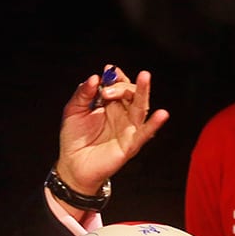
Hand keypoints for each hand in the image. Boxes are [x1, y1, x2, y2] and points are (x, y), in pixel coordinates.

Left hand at [55, 66, 168, 194]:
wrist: (72, 165)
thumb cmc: (74, 138)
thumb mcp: (73, 110)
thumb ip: (83, 93)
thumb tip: (95, 78)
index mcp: (109, 104)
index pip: (118, 84)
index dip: (115, 76)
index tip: (108, 70)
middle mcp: (121, 113)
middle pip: (131, 93)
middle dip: (122, 85)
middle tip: (109, 89)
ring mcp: (127, 128)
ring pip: (140, 107)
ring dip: (143, 91)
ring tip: (144, 77)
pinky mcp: (130, 144)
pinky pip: (144, 133)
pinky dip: (154, 124)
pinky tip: (162, 115)